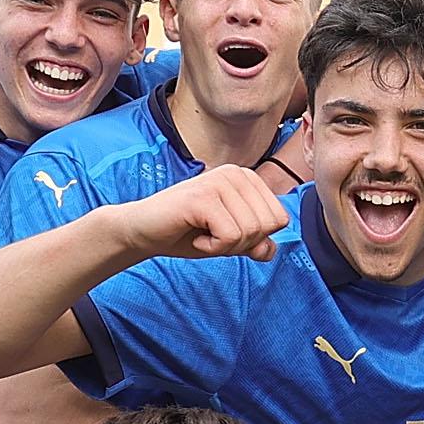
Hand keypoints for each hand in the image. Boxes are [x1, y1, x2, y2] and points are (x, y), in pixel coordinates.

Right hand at [124, 165, 290, 262]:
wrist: (143, 231)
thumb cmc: (186, 233)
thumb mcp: (229, 241)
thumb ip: (254, 243)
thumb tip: (270, 250)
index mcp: (247, 178)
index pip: (280, 219)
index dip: (255, 238)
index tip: (225, 232)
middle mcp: (236, 173)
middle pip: (268, 226)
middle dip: (242, 243)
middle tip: (212, 235)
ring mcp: (219, 181)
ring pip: (251, 232)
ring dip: (225, 246)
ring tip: (202, 234)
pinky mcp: (203, 196)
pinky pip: (230, 236)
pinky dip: (212, 247)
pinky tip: (195, 236)